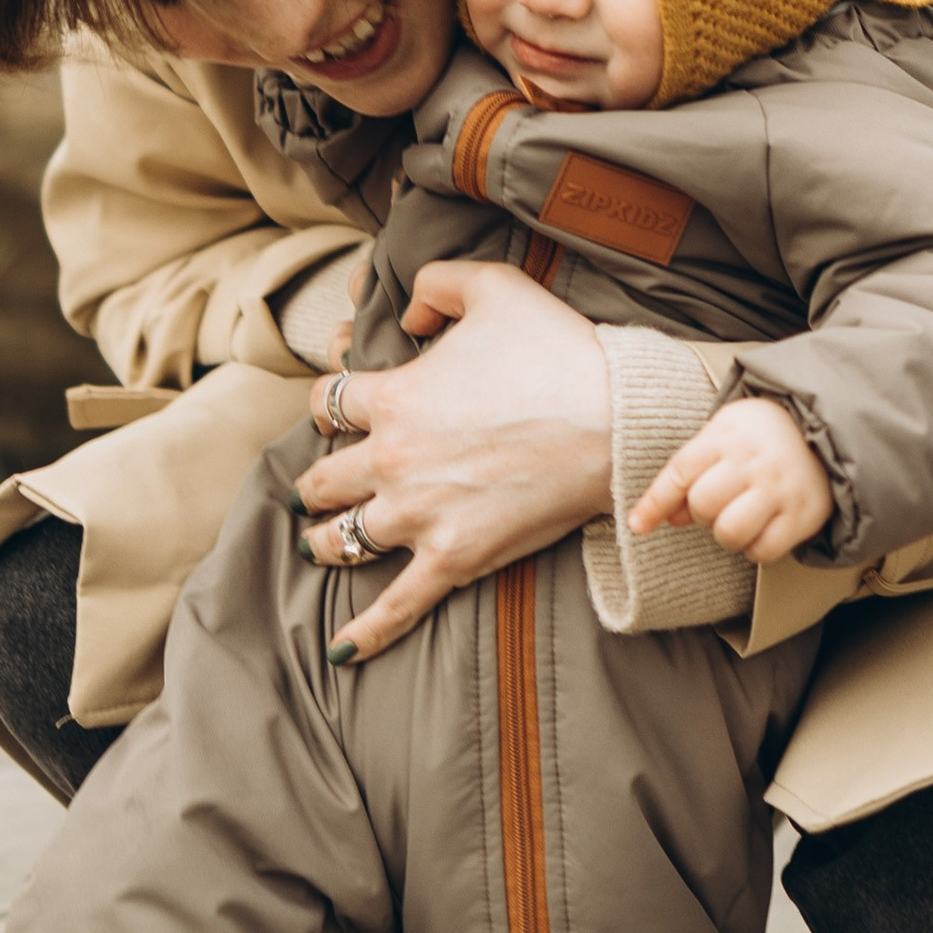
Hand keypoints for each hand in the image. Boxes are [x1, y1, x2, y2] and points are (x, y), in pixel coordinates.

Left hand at [295, 260, 613, 662]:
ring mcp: (419, 515)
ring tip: (321, 544)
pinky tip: (342, 650)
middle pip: (320, 479)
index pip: (326, 404)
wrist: (616, 422)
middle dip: (316, 482)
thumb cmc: (559, 350)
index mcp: (392, 397)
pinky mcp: (454, 559)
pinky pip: (396, 605)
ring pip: (339, 540)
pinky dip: (366, 631)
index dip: (328, 405)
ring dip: (324, 541)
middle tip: (319, 487)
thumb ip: (438, 283)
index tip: (337, 412)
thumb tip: (407, 314)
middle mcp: (391, 460)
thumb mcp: (495, 285)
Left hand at [630, 397, 832, 566]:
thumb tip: (669, 516)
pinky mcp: (803, 514)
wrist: (829, 430)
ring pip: (730, 532)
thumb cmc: (764, 435)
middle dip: (703, 513)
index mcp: (727, 435)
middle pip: (703, 506)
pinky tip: (763, 528)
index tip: (638, 525)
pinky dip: (756, 548)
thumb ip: (694, 469)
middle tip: (720, 503)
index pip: (681, 472)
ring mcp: (780, 488)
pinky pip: (763, 550)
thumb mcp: (724, 434)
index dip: (654, 502)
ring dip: (727, 534)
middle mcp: (753, 461)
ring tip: (740, 518)